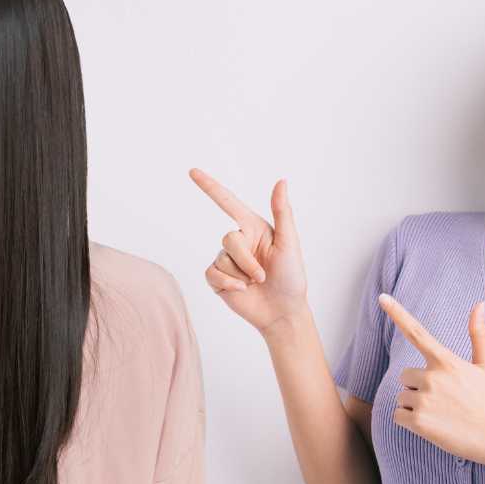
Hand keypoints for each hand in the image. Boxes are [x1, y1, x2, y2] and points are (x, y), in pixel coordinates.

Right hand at [189, 168, 309, 336]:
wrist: (283, 312)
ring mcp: (227, 260)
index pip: (228, 202)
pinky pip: (211, 274)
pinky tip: (241, 290)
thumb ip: (282, 211)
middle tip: (263, 275)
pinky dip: (227, 283)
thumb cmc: (291, 277)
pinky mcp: (218, 279)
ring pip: (221, 259)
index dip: (210, 187)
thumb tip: (281, 181)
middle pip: (228, 239)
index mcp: (254, 227)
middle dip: (246, 260)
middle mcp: (239, 241)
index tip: (192, 171)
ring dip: (240, 274)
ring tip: (256, 283)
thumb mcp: (289, 243)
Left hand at [378, 294, 484, 467]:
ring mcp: (424, 400)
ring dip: (414, 405)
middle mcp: (432, 377)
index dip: (397, 313)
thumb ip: (478, 334)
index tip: (382, 298)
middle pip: (405, 376)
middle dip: (417, 386)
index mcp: (446, 361)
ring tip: (442, 414)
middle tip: (443, 399)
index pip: (417, 332)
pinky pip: (398, 416)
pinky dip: (409, 422)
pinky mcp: (418, 422)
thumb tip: (479, 304)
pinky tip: (433, 426)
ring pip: (401, 397)